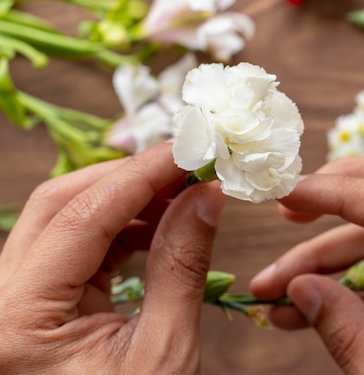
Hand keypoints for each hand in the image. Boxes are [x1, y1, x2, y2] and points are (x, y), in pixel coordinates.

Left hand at [0, 143, 225, 373]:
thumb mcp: (164, 350)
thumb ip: (181, 264)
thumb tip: (205, 196)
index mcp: (18, 322)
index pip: (80, 217)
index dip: (141, 175)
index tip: (189, 151)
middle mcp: (0, 303)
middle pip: (58, 204)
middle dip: (128, 178)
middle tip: (187, 168)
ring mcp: (12, 302)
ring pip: (63, 218)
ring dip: (125, 200)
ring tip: (181, 197)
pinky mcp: (35, 303)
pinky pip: (73, 246)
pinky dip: (118, 228)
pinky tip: (158, 226)